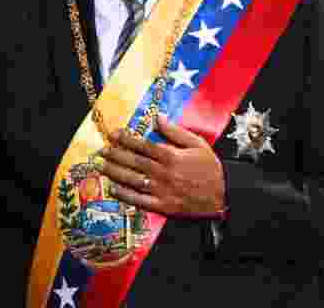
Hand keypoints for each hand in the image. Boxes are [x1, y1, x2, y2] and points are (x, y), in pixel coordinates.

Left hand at [96, 114, 225, 217]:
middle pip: (134, 162)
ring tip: (101, 166)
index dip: (127, 139)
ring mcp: (162, 190)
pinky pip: (140, 200)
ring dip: (115, 172)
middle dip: (115, 155)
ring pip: (133, 180)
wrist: (223, 195)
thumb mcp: (197, 144)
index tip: (114, 134)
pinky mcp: (163, 206)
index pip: (143, 145)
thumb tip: (158, 117)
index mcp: (171, 156)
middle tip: (101, 150)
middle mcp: (163, 173)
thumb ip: (176, 131)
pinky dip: (125, 195)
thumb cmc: (210, 168)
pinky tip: (113, 188)